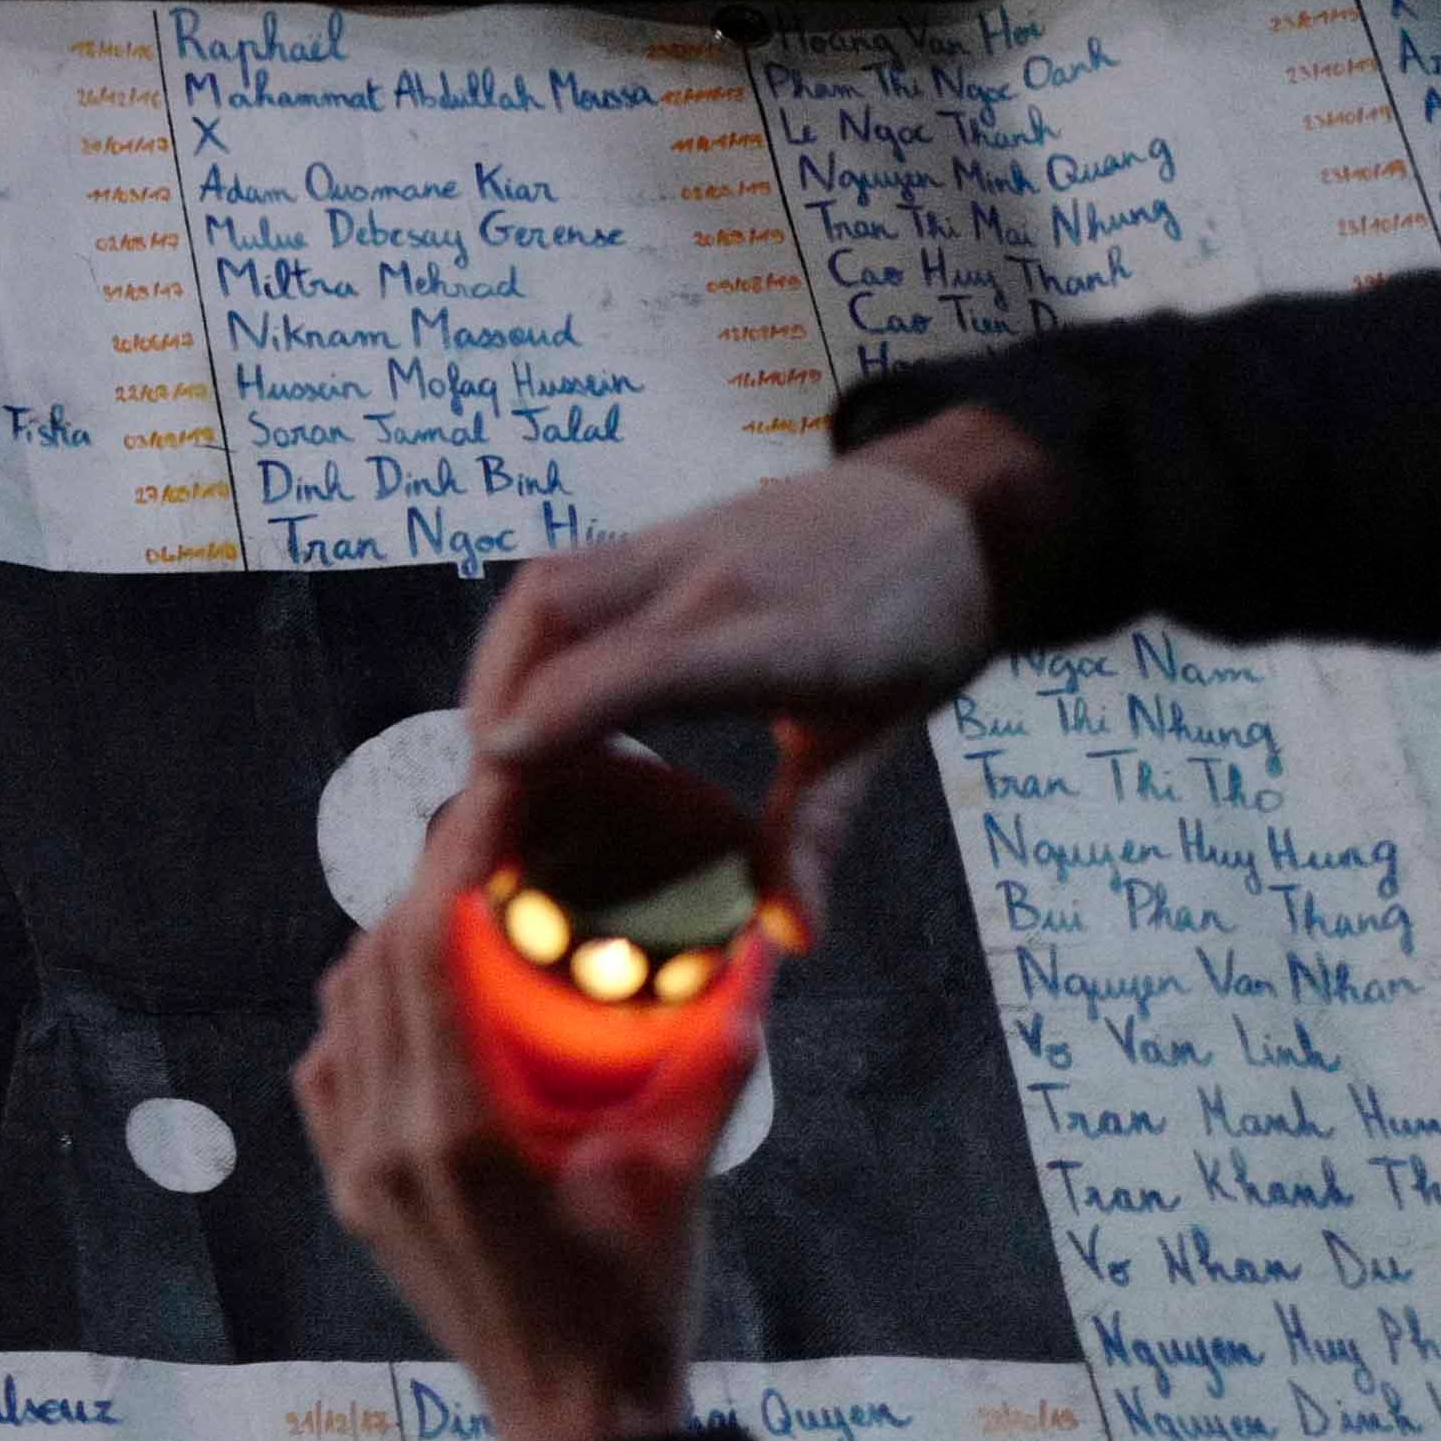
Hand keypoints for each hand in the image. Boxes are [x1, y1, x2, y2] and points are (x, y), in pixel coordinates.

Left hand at [295, 788, 738, 1440]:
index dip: (452, 857)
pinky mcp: (351, 1196)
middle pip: (373, 967)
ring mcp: (356, 1174)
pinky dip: (366, 1015)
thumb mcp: (681, 1174)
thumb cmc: (635, 1309)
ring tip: (458, 898)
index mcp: (456, 1134)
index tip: (493, 793)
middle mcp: (384, 1145)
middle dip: (423, 883)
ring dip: (389, 944)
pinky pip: (330, 1073)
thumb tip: (762, 956)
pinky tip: (419, 996)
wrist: (574, 1425)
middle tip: (484, 827)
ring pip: (341, 1014)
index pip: (426, 951)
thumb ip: (713, 1060)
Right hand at [457, 411, 1032, 923]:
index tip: (493, 788)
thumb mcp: (876, 736)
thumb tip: (792, 936)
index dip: (550, 720)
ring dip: (496, 674)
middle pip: (554, 617)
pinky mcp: (659, 535)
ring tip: (491, 762)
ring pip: (544, 592)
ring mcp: (676, 544)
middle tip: (483, 812)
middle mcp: (706, 577)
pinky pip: (560, 581)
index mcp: (774, 637)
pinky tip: (528, 704)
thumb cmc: (925, 622)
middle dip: (493, 713)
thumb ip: (816, 833)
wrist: (957, 504)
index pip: (633, 671)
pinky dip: (524, 646)